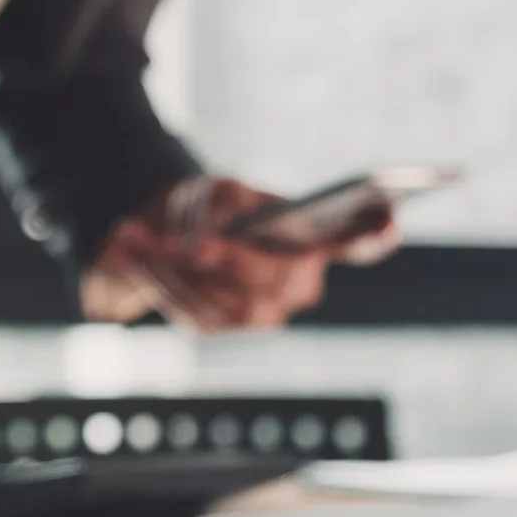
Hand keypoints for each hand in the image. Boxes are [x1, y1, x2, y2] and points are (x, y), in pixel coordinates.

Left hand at [81, 177, 398, 329]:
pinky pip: (186, 307)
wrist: (173, 232)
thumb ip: (225, 208)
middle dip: (225, 260)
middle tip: (190, 242)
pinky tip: (128, 245)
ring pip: (218, 299)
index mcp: (314, 243)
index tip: (388, 216)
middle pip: (271, 280)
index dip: (375, 234)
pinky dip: (153, 275)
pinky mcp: (216, 326)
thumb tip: (206, 240)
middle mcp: (297, 286)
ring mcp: (258, 314)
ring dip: (169, 264)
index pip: (360, 242)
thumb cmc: (213, 207)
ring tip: (132, 232)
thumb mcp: (223, 190)